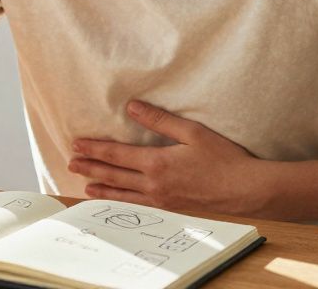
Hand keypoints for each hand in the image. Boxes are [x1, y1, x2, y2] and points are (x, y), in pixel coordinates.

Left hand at [68, 101, 264, 215]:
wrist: (245, 191)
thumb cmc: (223, 159)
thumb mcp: (192, 132)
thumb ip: (159, 120)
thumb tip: (132, 107)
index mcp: (157, 163)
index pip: (117, 154)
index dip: (95, 148)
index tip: (77, 144)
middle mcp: (154, 184)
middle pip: (114, 175)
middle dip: (91, 168)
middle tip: (71, 163)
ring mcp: (162, 200)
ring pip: (123, 194)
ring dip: (102, 188)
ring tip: (86, 184)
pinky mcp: (171, 210)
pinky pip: (138, 205)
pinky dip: (122, 201)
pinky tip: (117, 200)